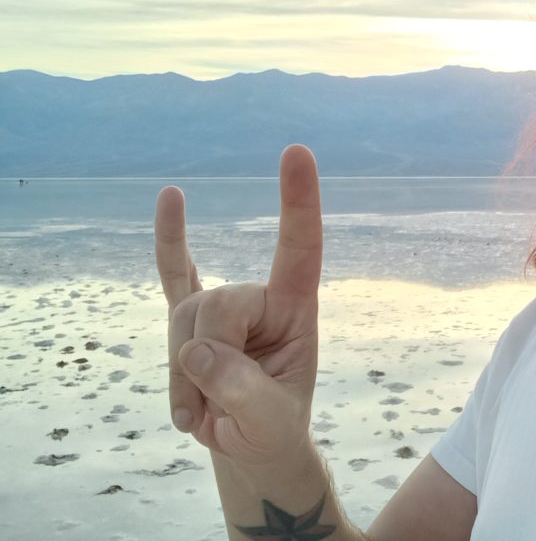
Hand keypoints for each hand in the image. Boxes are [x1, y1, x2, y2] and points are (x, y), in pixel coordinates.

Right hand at [155, 144, 323, 464]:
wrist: (251, 446)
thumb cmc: (272, 426)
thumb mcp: (268, 421)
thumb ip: (239, 388)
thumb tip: (195, 349)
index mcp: (297, 308)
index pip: (301, 247)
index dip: (299, 202)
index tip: (296, 152)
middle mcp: (262, 297)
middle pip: (217, 304)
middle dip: (207, 362)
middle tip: (220, 407)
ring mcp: (226, 305)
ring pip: (183, 318)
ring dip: (181, 376)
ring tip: (203, 410)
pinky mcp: (191, 317)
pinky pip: (174, 274)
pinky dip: (170, 240)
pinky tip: (171, 197)